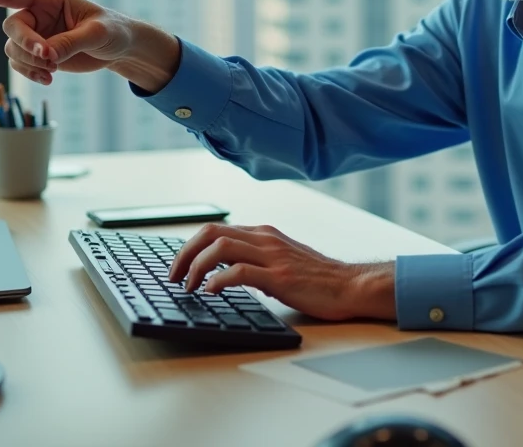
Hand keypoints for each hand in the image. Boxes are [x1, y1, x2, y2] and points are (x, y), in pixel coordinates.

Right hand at [0, 0, 141, 84]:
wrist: (120, 48)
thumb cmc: (113, 31)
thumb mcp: (96, 35)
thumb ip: (70, 43)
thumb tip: (46, 56)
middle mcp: (38, 15)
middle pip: (12, 29)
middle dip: (26, 46)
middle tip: (50, 59)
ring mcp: (36, 35)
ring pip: (12, 50)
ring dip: (29, 63)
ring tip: (54, 70)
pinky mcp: (38, 54)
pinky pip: (20, 64)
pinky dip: (31, 73)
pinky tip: (49, 79)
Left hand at [169, 223, 396, 321]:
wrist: (349, 285)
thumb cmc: (317, 278)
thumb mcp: (283, 260)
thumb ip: (258, 260)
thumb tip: (226, 273)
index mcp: (264, 234)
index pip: (216, 229)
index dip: (191, 246)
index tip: (178, 266)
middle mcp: (265, 239)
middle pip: (211, 233)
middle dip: (185, 253)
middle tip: (173, 276)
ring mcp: (272, 256)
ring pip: (220, 248)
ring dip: (196, 267)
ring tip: (187, 286)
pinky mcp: (279, 277)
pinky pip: (239, 272)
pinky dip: (218, 281)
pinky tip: (211, 292)